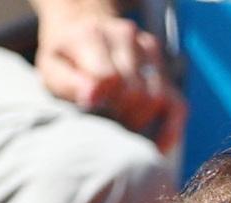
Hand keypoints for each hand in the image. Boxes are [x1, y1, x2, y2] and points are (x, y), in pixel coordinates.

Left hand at [36, 3, 183, 149]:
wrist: (84, 28)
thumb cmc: (66, 58)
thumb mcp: (52, 68)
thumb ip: (67, 82)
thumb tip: (92, 97)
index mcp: (91, 35)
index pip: (110, 78)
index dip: (103, 102)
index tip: (92, 109)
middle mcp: (125, 36)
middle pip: (136, 91)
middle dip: (122, 114)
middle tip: (108, 122)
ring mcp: (149, 49)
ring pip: (158, 98)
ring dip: (142, 120)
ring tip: (124, 124)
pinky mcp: (164, 66)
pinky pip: (177, 103)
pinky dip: (171, 129)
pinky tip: (159, 146)